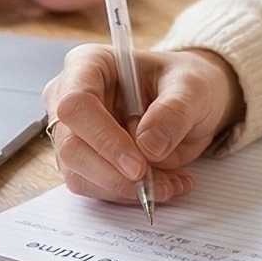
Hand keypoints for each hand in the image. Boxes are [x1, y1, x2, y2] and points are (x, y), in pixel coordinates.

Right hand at [43, 46, 243, 204]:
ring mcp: (74, 132)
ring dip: (125, 190)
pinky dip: (129, 195)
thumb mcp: (192, 87)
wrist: (190, 101)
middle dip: (114, 174)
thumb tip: (148, 147)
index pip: (76, 104)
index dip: (103, 138)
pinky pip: (96, 188)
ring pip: (79, 174)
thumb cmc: (185, 83)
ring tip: (171, 184)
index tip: (138, 166)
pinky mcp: (85, 161)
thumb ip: (173, 112)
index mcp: (88, 64)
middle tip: (157, 186)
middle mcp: (69, 97)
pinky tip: (163, 185)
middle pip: (71, 146)